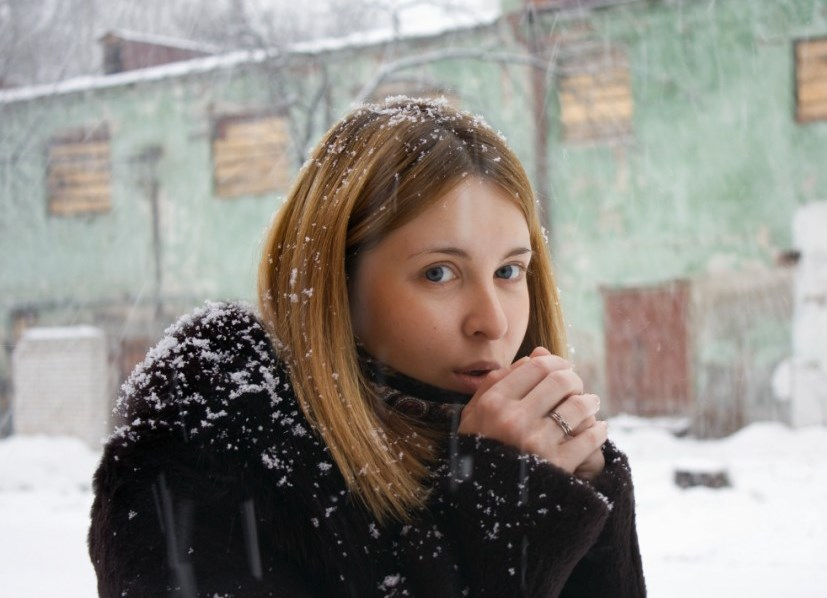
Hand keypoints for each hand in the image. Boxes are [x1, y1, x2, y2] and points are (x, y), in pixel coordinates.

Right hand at [458, 347, 607, 475]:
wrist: (484, 504)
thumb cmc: (479, 451)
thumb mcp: (475, 415)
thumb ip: (498, 382)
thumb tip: (537, 356)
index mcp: (492, 403)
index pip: (536, 367)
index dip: (556, 363)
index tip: (562, 368)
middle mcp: (513, 419)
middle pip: (560, 381)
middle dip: (574, 380)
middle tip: (577, 386)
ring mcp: (535, 443)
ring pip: (578, 406)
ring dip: (590, 402)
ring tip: (590, 404)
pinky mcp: (556, 465)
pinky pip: (589, 437)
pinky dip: (599, 430)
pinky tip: (598, 429)